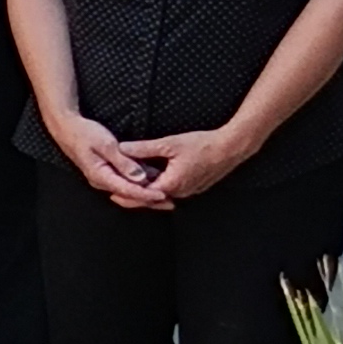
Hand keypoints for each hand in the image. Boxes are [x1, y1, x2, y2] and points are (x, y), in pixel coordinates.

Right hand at [55, 112, 171, 210]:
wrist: (66, 128)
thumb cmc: (84, 134)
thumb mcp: (106, 144)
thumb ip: (123, 162)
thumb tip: (139, 178)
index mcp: (100, 175)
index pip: (127, 190)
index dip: (146, 194)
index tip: (163, 195)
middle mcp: (102, 181)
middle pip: (128, 195)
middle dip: (149, 200)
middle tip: (170, 203)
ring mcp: (103, 177)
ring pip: (128, 189)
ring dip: (146, 192)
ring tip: (168, 195)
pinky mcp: (107, 172)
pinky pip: (125, 181)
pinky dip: (139, 182)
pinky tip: (154, 180)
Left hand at [118, 126, 249, 204]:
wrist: (230, 148)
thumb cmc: (202, 145)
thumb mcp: (168, 144)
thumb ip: (143, 148)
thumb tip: (121, 148)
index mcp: (171, 184)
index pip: (143, 195)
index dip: (127, 193)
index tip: (111, 192)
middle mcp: (180, 192)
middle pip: (152, 199)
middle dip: (135, 196)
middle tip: (116, 195)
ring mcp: (189, 191)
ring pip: (163, 195)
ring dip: (148, 192)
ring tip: (131, 187)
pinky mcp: (194, 186)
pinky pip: (173, 191)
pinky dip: (161, 188)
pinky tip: (153, 180)